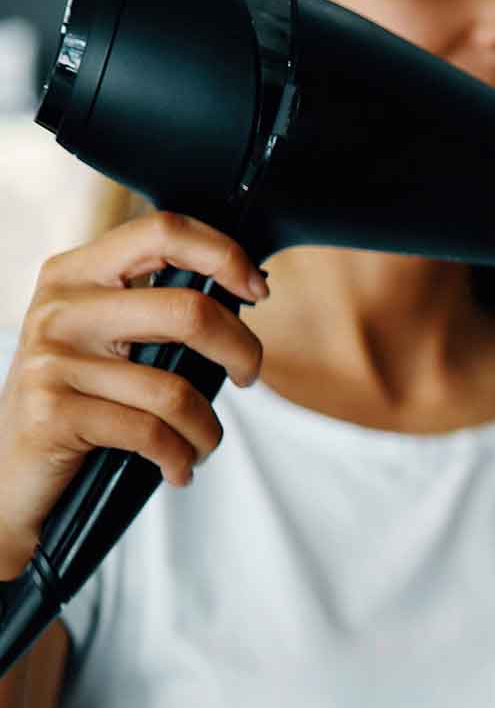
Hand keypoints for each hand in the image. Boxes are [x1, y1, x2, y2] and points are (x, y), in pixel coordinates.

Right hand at [0, 213, 268, 577]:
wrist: (11, 475)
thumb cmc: (79, 404)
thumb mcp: (108, 342)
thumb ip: (157, 312)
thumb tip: (242, 293)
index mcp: (77, 273)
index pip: (163, 232)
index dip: (224, 255)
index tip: (257, 290)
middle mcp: (60, 306)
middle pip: (188, 311)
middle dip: (242, 351)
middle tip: (246, 376)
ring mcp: (52, 359)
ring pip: (176, 390)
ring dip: (207, 430)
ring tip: (201, 444)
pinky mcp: (52, 412)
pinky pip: (151, 434)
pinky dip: (179, 458)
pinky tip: (176, 468)